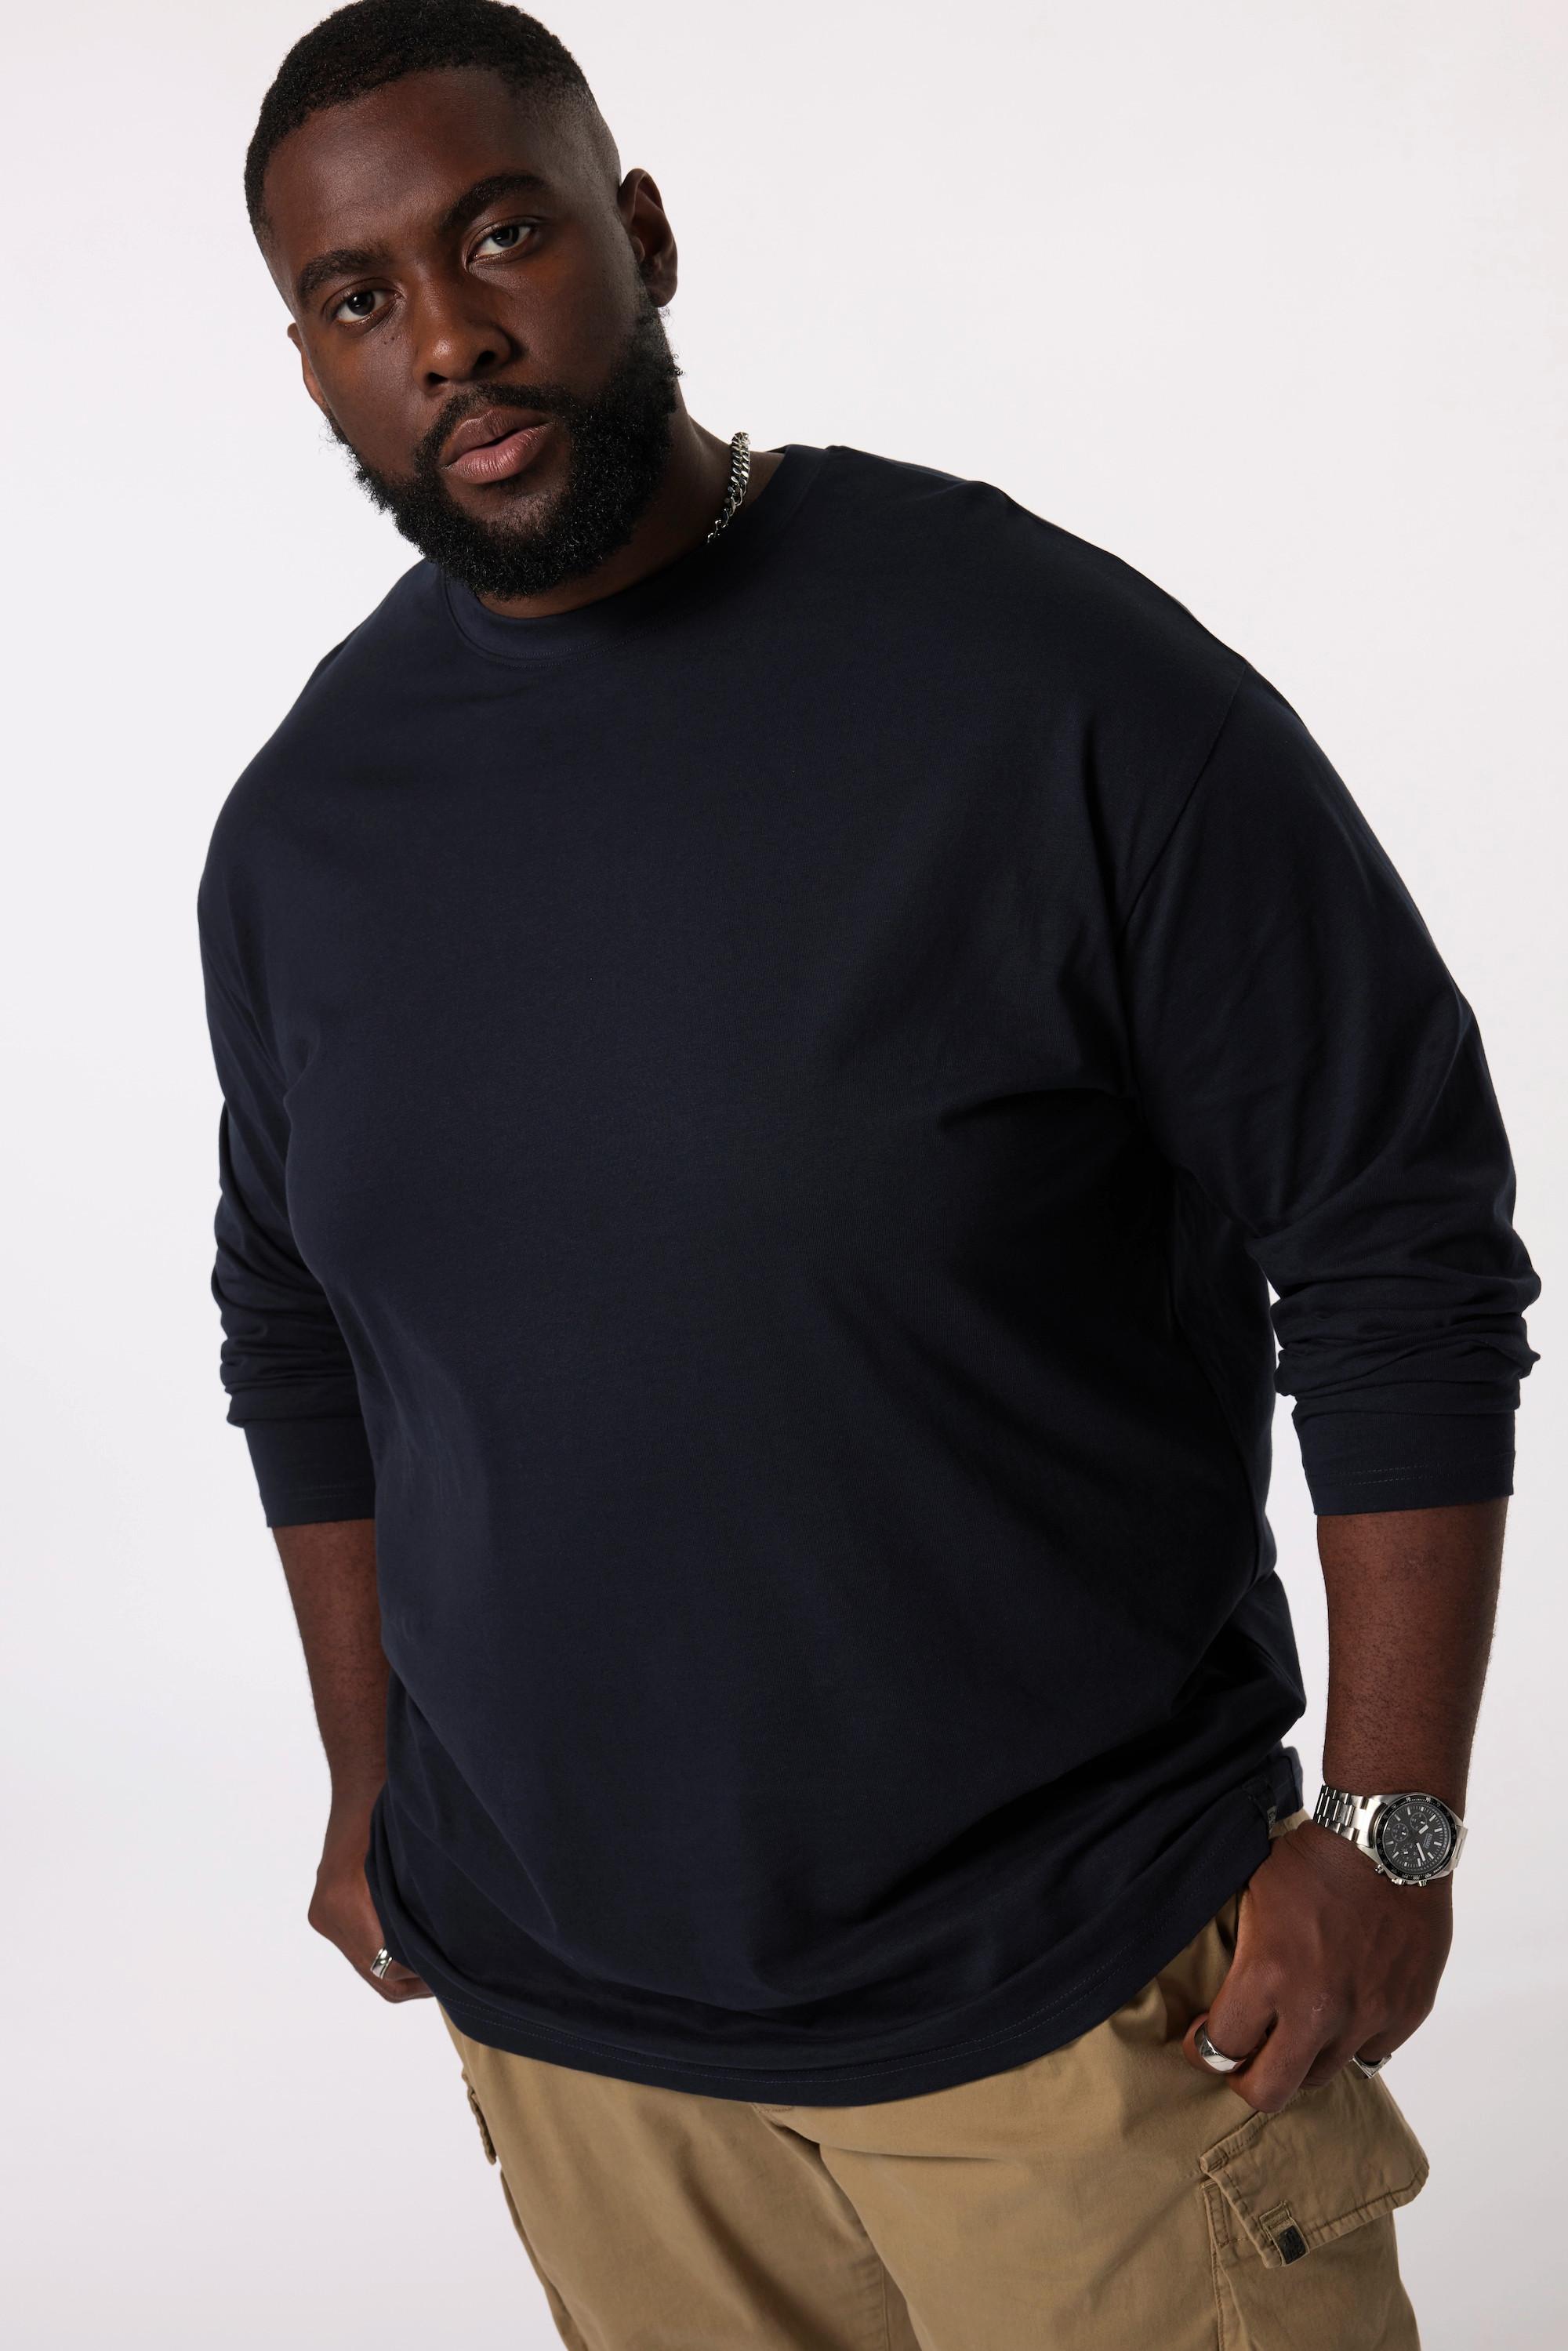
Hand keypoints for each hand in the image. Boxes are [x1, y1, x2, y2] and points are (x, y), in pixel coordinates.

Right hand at [307, 1791, 431, 2002]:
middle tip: (452, 1974)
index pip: (387, 1966)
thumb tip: (450, 1950)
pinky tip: (415, 1945)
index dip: (422, 1974)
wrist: (362, 1781)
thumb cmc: (392, 1811)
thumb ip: (421, 1907)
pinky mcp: (325, 1912)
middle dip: (414, 1981)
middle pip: (375, 1975)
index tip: (455, 1968)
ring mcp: (324, 1915)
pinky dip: (385, 1953)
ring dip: (400, 1971)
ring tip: (439, 1963)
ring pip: (366, 1966)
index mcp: (345, 1901)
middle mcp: (328, 1914)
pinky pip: (359, 1949)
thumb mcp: (414, 1859)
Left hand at [1180, 1819, 1451, 2111]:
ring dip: (1300, 2060)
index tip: (1202, 2043)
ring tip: (1293, 2034)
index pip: (1222, 2048)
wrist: (1390, 1840)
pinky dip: (1350, 2041)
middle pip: (1270, 2092)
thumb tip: (1222, 1993)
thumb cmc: (1315, 1859)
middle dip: (1245, 2083)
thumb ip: (1242, 1954)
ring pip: (1321, 2076)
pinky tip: (1341, 2012)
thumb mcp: (1255, 1895)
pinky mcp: (1406, 2015)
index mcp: (1269, 1974)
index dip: (1203, 2050)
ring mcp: (1367, 2017)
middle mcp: (1318, 2008)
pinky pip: (1369, 2053)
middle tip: (1240, 2064)